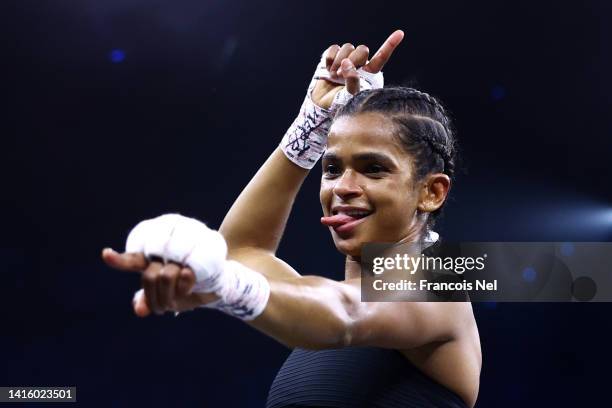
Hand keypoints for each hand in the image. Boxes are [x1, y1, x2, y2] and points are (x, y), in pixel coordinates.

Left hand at [102, 248, 217, 316]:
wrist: (220, 282)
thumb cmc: (189, 289)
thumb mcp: (167, 299)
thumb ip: (150, 301)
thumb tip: (139, 310)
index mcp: (153, 260)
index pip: (133, 260)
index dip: (119, 260)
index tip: (106, 254)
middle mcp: (164, 252)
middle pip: (149, 277)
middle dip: (155, 299)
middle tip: (163, 309)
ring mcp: (181, 251)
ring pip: (165, 277)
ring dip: (170, 296)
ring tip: (179, 298)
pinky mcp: (197, 254)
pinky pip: (185, 275)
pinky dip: (186, 287)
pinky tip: (192, 283)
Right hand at [311, 29, 404, 108]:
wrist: (322, 106)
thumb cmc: (341, 104)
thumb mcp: (352, 96)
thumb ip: (353, 80)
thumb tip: (346, 63)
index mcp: (369, 73)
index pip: (381, 57)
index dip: (390, 45)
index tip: (400, 33)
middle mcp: (358, 64)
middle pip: (362, 49)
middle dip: (353, 59)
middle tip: (342, 75)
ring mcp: (344, 60)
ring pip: (347, 47)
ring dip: (339, 61)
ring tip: (334, 76)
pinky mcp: (331, 58)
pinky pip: (333, 48)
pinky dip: (330, 58)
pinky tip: (328, 69)